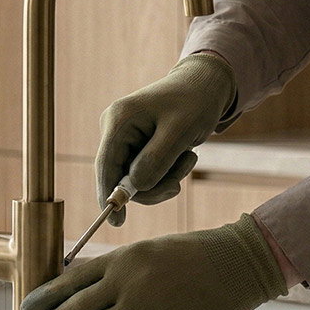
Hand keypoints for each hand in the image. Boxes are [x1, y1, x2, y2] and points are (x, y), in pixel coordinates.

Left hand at [21, 215, 286, 309]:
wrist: (237, 263)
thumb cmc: (197, 257)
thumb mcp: (150, 254)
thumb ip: (120, 275)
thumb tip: (90, 302)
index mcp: (122, 258)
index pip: (70, 279)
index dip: (45, 297)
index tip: (27, 309)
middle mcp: (124, 281)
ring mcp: (139, 307)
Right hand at [95, 54, 236, 225]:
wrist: (204, 86)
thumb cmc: (195, 103)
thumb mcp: (181, 132)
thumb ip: (156, 160)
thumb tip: (134, 189)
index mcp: (119, 120)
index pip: (105, 165)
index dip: (108, 196)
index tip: (115, 223)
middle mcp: (115, 128)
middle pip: (120, 177)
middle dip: (152, 186)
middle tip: (179, 183)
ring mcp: (123, 137)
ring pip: (135, 179)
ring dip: (164, 179)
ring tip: (186, 158)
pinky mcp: (134, 145)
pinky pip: (143, 173)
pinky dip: (165, 173)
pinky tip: (182, 156)